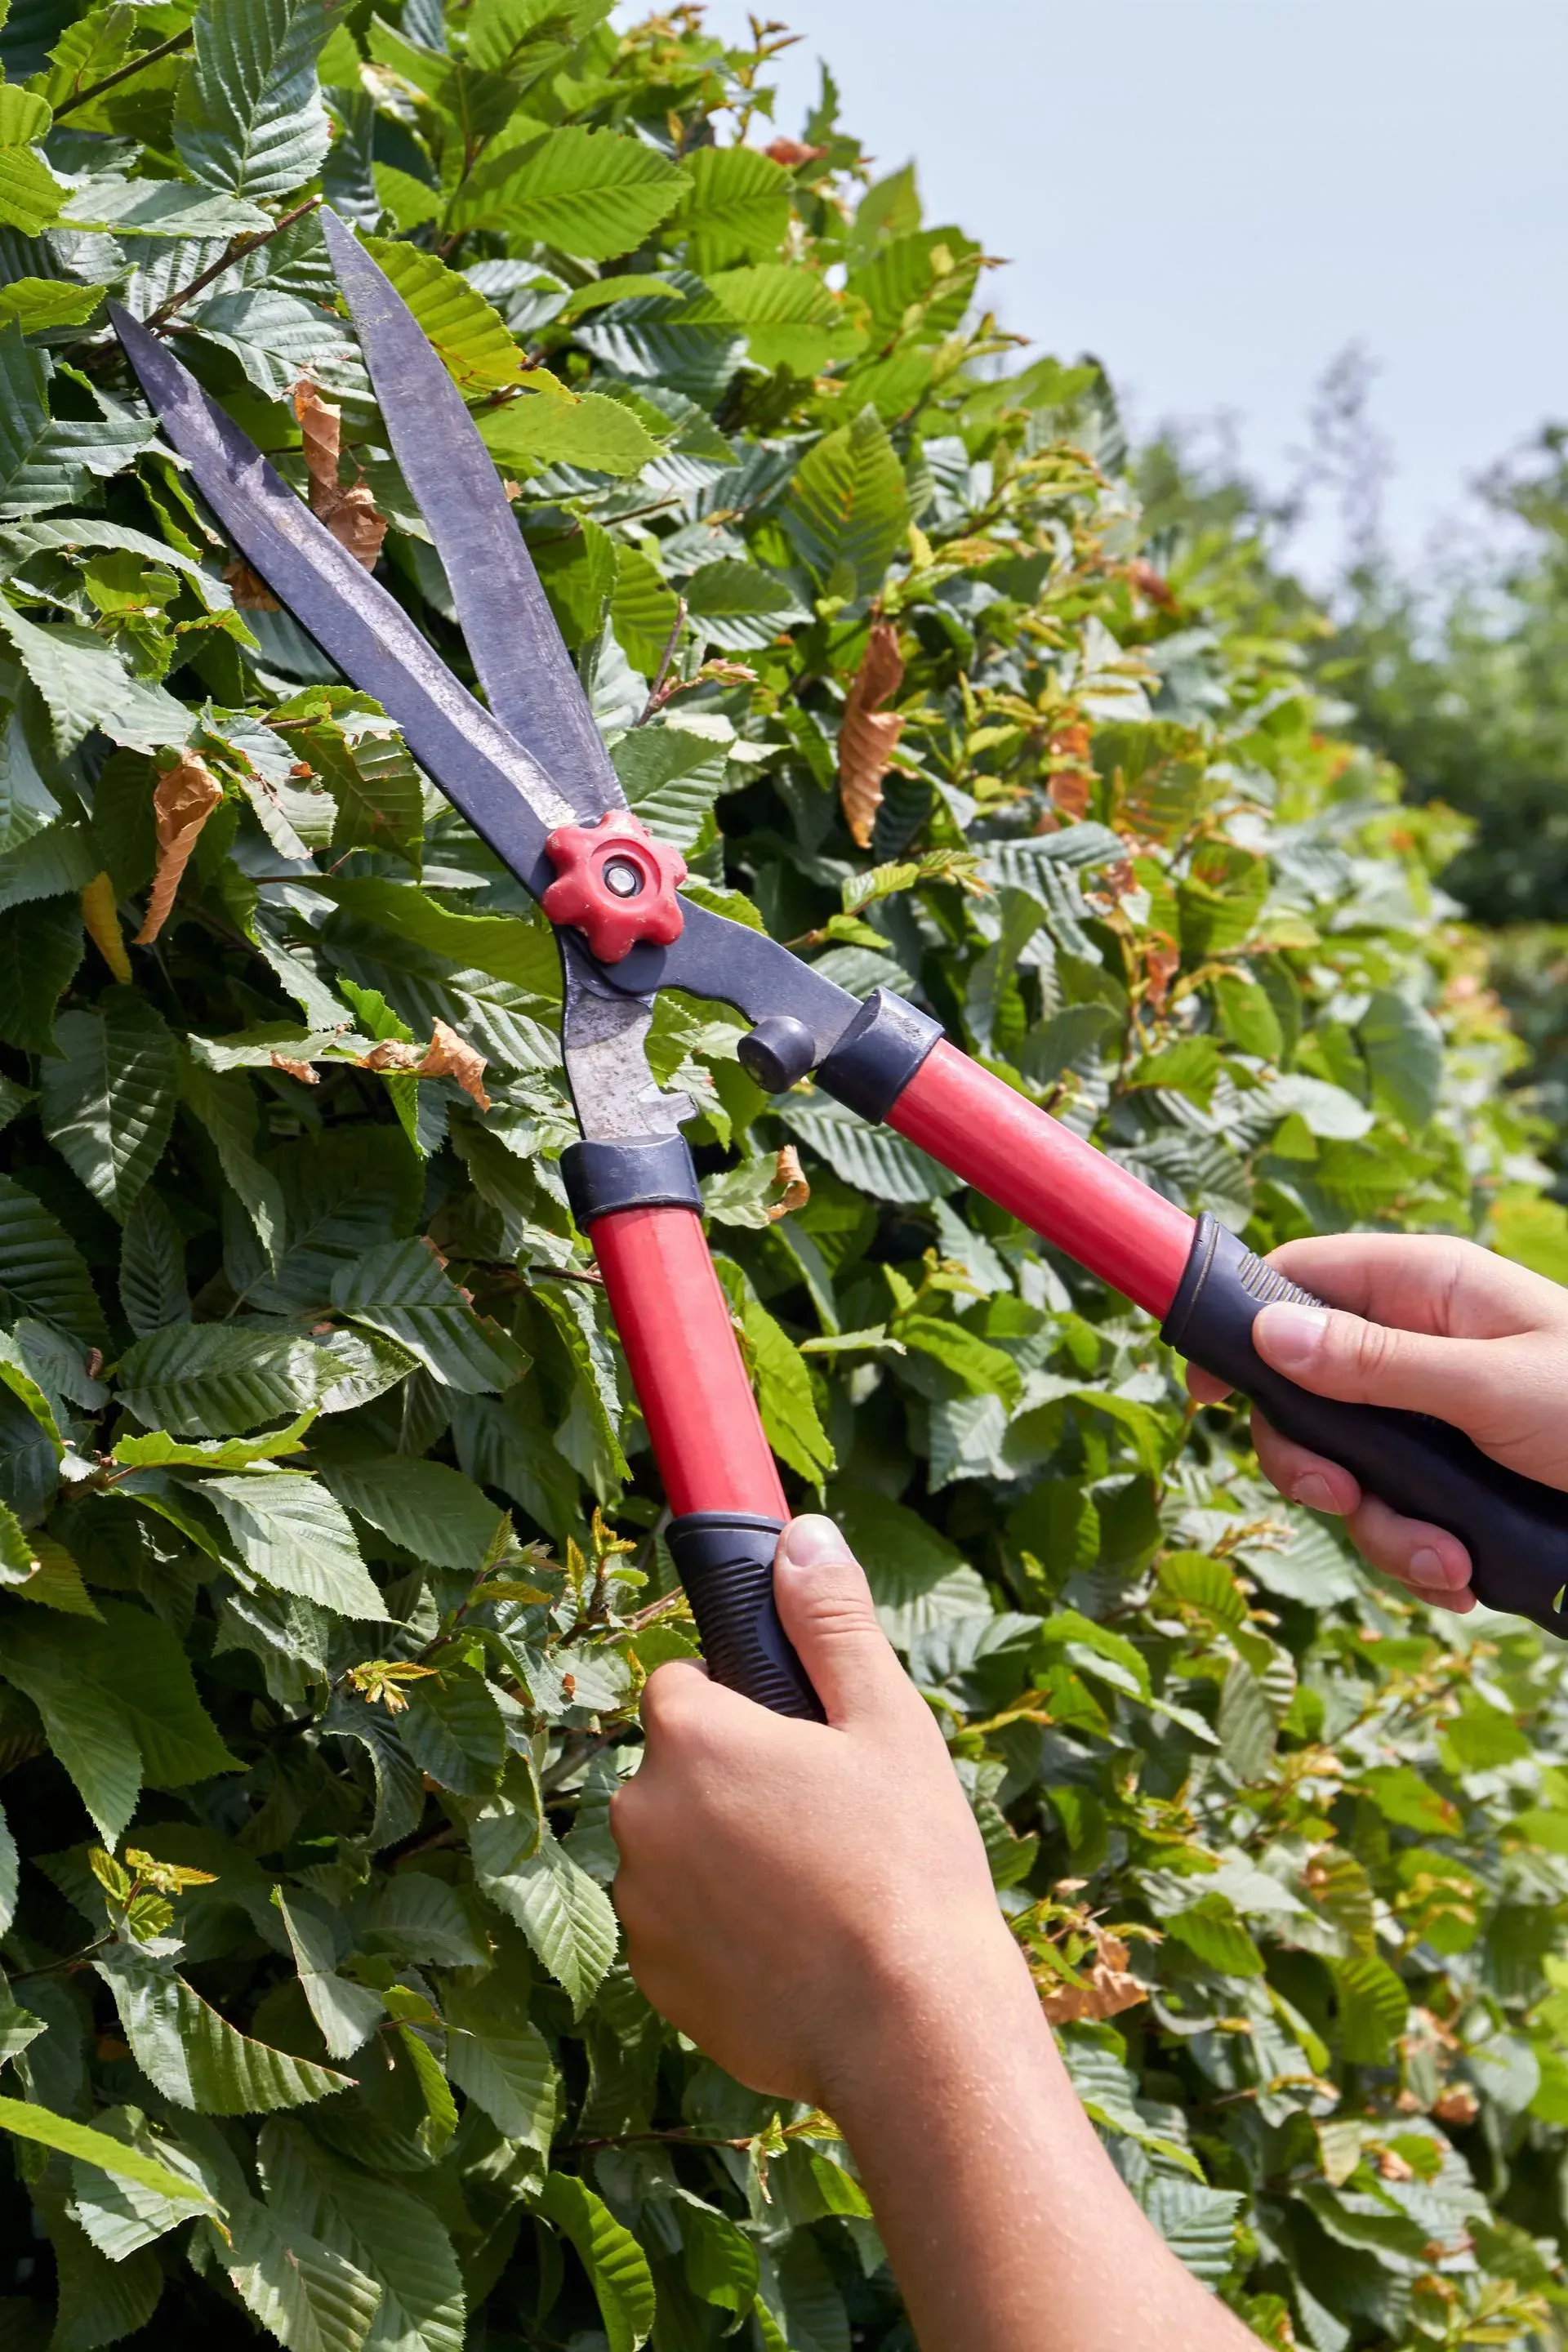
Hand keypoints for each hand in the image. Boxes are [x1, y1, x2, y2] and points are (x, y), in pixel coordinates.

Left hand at [613, 1518, 1259, 2351]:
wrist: (908, 2033)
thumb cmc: (906, 1865)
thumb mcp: (886, 1723)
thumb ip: (829, 1623)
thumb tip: (799, 1537)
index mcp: (691, 1736)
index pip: (680, 1684)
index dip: (740, 1705)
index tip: (796, 1740)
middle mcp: (641, 1813)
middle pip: (675, 1770)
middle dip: (731, 1783)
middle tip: (822, 1820)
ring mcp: (640, 1904)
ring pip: (676, 1851)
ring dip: (723, 1858)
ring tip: (817, 1892)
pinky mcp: (653, 1981)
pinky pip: (679, 1929)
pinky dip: (722, 1933)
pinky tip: (794, 1950)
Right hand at [1185, 1233, 1567, 1613]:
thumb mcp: (1495, 1389)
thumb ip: (1378, 1366)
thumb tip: (1270, 1335)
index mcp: (1428, 1291)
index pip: (1300, 1281)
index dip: (1243, 1327)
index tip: (1207, 1391)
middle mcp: (1419, 1349)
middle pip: (1305, 1395)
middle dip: (1319, 1465)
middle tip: (1345, 1502)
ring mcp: (1434, 1420)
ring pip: (1348, 1473)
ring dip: (1384, 1531)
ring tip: (1449, 1562)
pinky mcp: (1455, 1484)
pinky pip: (1396, 1521)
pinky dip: (1420, 1558)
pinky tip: (1465, 1577)